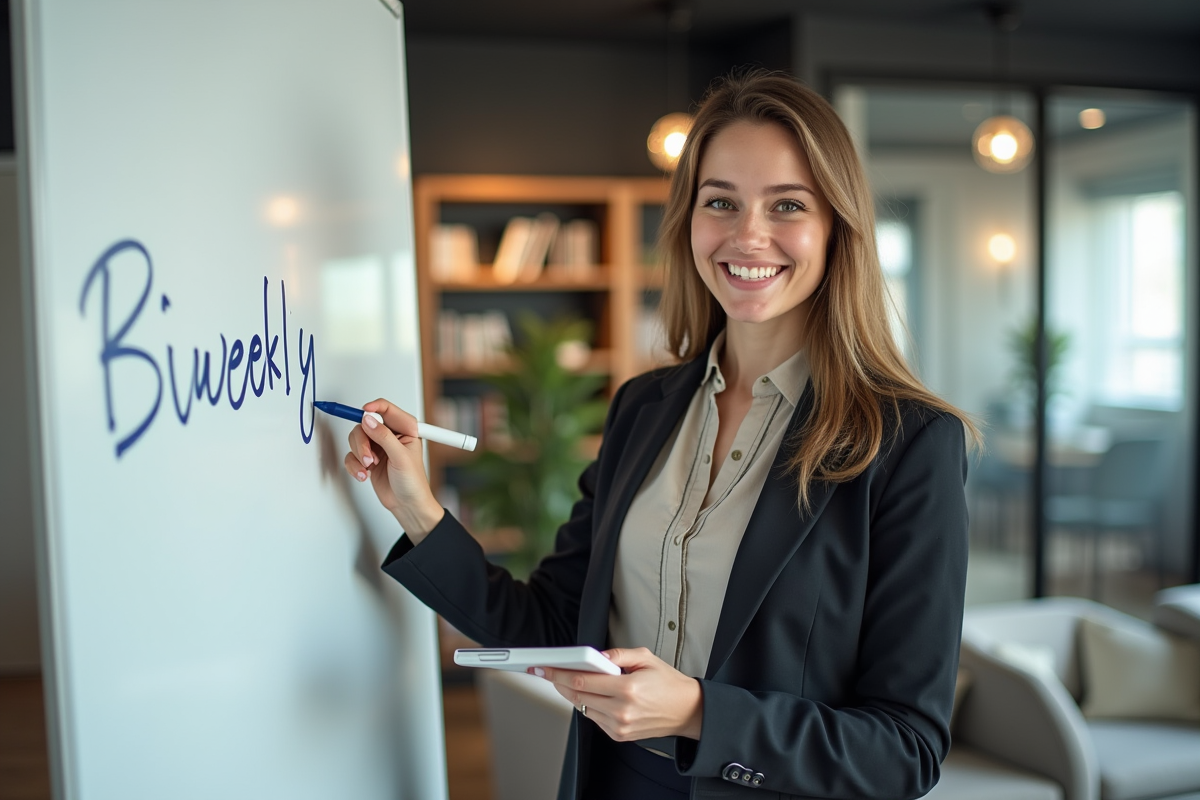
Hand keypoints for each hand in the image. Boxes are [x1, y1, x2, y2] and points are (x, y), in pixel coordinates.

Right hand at [343, 398, 443, 540]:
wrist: (406, 505)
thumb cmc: (413, 483)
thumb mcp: (401, 457)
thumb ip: (383, 436)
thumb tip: (368, 420)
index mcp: (405, 429)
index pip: (386, 409)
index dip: (373, 407)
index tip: (363, 413)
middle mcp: (390, 435)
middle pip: (365, 425)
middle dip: (363, 442)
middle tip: (369, 458)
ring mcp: (378, 447)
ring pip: (356, 439)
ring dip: (359, 455)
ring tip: (368, 468)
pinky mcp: (368, 459)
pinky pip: (351, 455)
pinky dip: (355, 466)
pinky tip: (364, 475)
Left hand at [533, 647, 702, 741]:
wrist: (687, 710)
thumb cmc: (668, 683)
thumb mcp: (646, 658)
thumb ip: (618, 654)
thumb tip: (596, 655)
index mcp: (628, 688)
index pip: (583, 681)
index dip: (560, 673)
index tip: (547, 668)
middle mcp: (622, 710)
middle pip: (577, 696)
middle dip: (559, 683)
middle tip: (548, 672)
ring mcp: (620, 726)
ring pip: (583, 709)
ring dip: (572, 695)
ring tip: (566, 681)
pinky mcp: (619, 735)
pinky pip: (594, 719)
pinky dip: (588, 705)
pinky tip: (589, 695)